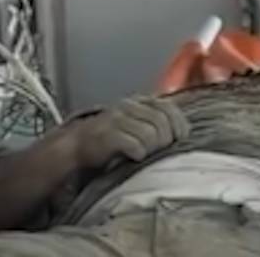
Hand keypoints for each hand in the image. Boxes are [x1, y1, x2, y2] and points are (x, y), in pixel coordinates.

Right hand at [68, 97, 189, 169]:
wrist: (75, 146)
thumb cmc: (113, 138)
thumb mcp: (136, 124)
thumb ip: (157, 122)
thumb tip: (183, 135)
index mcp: (140, 101)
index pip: (168, 108)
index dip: (179, 124)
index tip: (181, 139)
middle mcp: (128, 106)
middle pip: (161, 121)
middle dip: (167, 139)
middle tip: (163, 152)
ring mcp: (116, 119)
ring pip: (150, 133)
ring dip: (153, 148)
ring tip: (147, 156)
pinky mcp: (105, 135)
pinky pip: (133, 144)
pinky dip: (139, 153)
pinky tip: (135, 158)